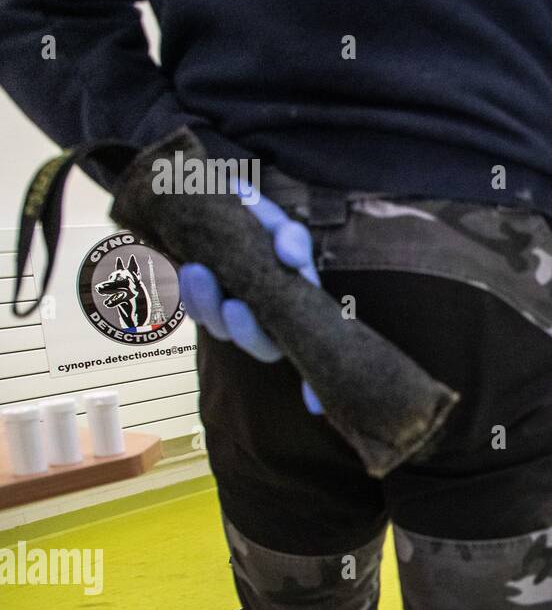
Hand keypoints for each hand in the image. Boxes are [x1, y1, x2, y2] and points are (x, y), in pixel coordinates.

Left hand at [179, 189, 323, 413]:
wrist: (206, 203)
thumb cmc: (253, 218)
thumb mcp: (279, 223)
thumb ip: (291, 239)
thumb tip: (293, 260)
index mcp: (295, 302)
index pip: (307, 348)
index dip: (313, 387)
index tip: (312, 406)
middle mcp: (266, 315)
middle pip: (259, 346)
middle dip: (243, 331)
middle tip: (232, 302)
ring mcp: (230, 310)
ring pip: (221, 328)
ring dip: (208, 307)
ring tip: (196, 270)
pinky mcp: (198, 302)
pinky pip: (192, 311)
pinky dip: (186, 298)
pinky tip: (181, 273)